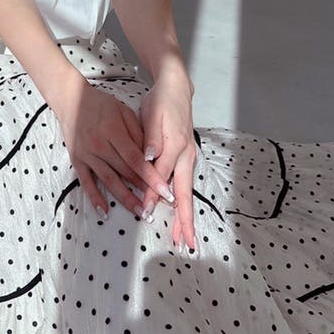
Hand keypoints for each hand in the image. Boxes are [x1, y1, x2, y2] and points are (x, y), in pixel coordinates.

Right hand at [53, 79, 177, 219]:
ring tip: (138, 212)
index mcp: (113, 132)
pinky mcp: (77, 160)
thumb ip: (138, 132)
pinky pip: (86, 182)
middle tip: (157, 205)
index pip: (136, 160)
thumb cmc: (101, 104)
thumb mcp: (124, 111)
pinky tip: (104, 212)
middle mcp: (99, 146)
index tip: (164, 191)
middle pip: (124, 172)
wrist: (71, 100)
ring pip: (108, 180)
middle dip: (142, 190)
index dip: (151, 177)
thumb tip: (152, 156)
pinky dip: (94, 198)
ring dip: (124, 198)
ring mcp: (87, 155)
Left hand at [138, 73, 197, 251]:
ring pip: (186, 192)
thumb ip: (152, 139)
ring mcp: (188, 159)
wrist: (176, 89)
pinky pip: (184, 185)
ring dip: (185, 216)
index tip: (145, 212)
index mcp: (176, 146)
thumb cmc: (161, 102)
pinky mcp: (185, 159)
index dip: (153, 196)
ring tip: (183, 238)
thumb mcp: (153, 115)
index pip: (162, 177)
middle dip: (185, 220)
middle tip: (186, 243)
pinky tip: (180, 215)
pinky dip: (183, 203)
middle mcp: (186, 156)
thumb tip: (150, 156)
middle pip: (185, 194)